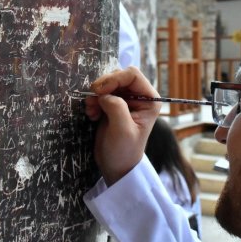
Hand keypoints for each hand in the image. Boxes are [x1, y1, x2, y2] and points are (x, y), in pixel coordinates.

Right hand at [84, 67, 160, 185]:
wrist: (116, 166)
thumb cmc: (124, 151)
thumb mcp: (122, 130)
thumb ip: (117, 107)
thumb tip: (104, 94)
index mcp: (149, 100)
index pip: (132, 75)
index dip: (114, 79)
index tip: (99, 91)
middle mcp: (139, 96)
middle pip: (119, 75)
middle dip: (103, 86)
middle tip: (92, 101)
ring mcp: (126, 100)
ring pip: (108, 83)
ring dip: (96, 94)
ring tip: (91, 110)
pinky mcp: (113, 105)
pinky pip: (101, 93)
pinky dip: (93, 100)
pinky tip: (92, 114)